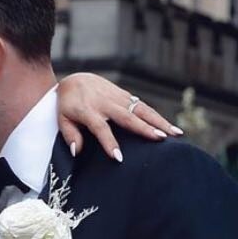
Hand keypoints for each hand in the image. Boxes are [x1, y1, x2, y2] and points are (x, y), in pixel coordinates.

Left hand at [57, 73, 183, 160]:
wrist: (76, 80)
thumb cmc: (68, 105)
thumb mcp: (62, 120)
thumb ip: (69, 135)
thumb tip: (77, 152)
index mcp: (89, 110)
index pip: (101, 128)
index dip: (109, 142)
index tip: (118, 158)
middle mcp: (106, 102)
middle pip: (128, 116)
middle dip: (145, 128)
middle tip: (160, 139)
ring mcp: (118, 97)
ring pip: (141, 109)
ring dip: (159, 121)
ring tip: (176, 134)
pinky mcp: (126, 95)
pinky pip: (144, 106)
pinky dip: (157, 117)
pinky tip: (170, 128)